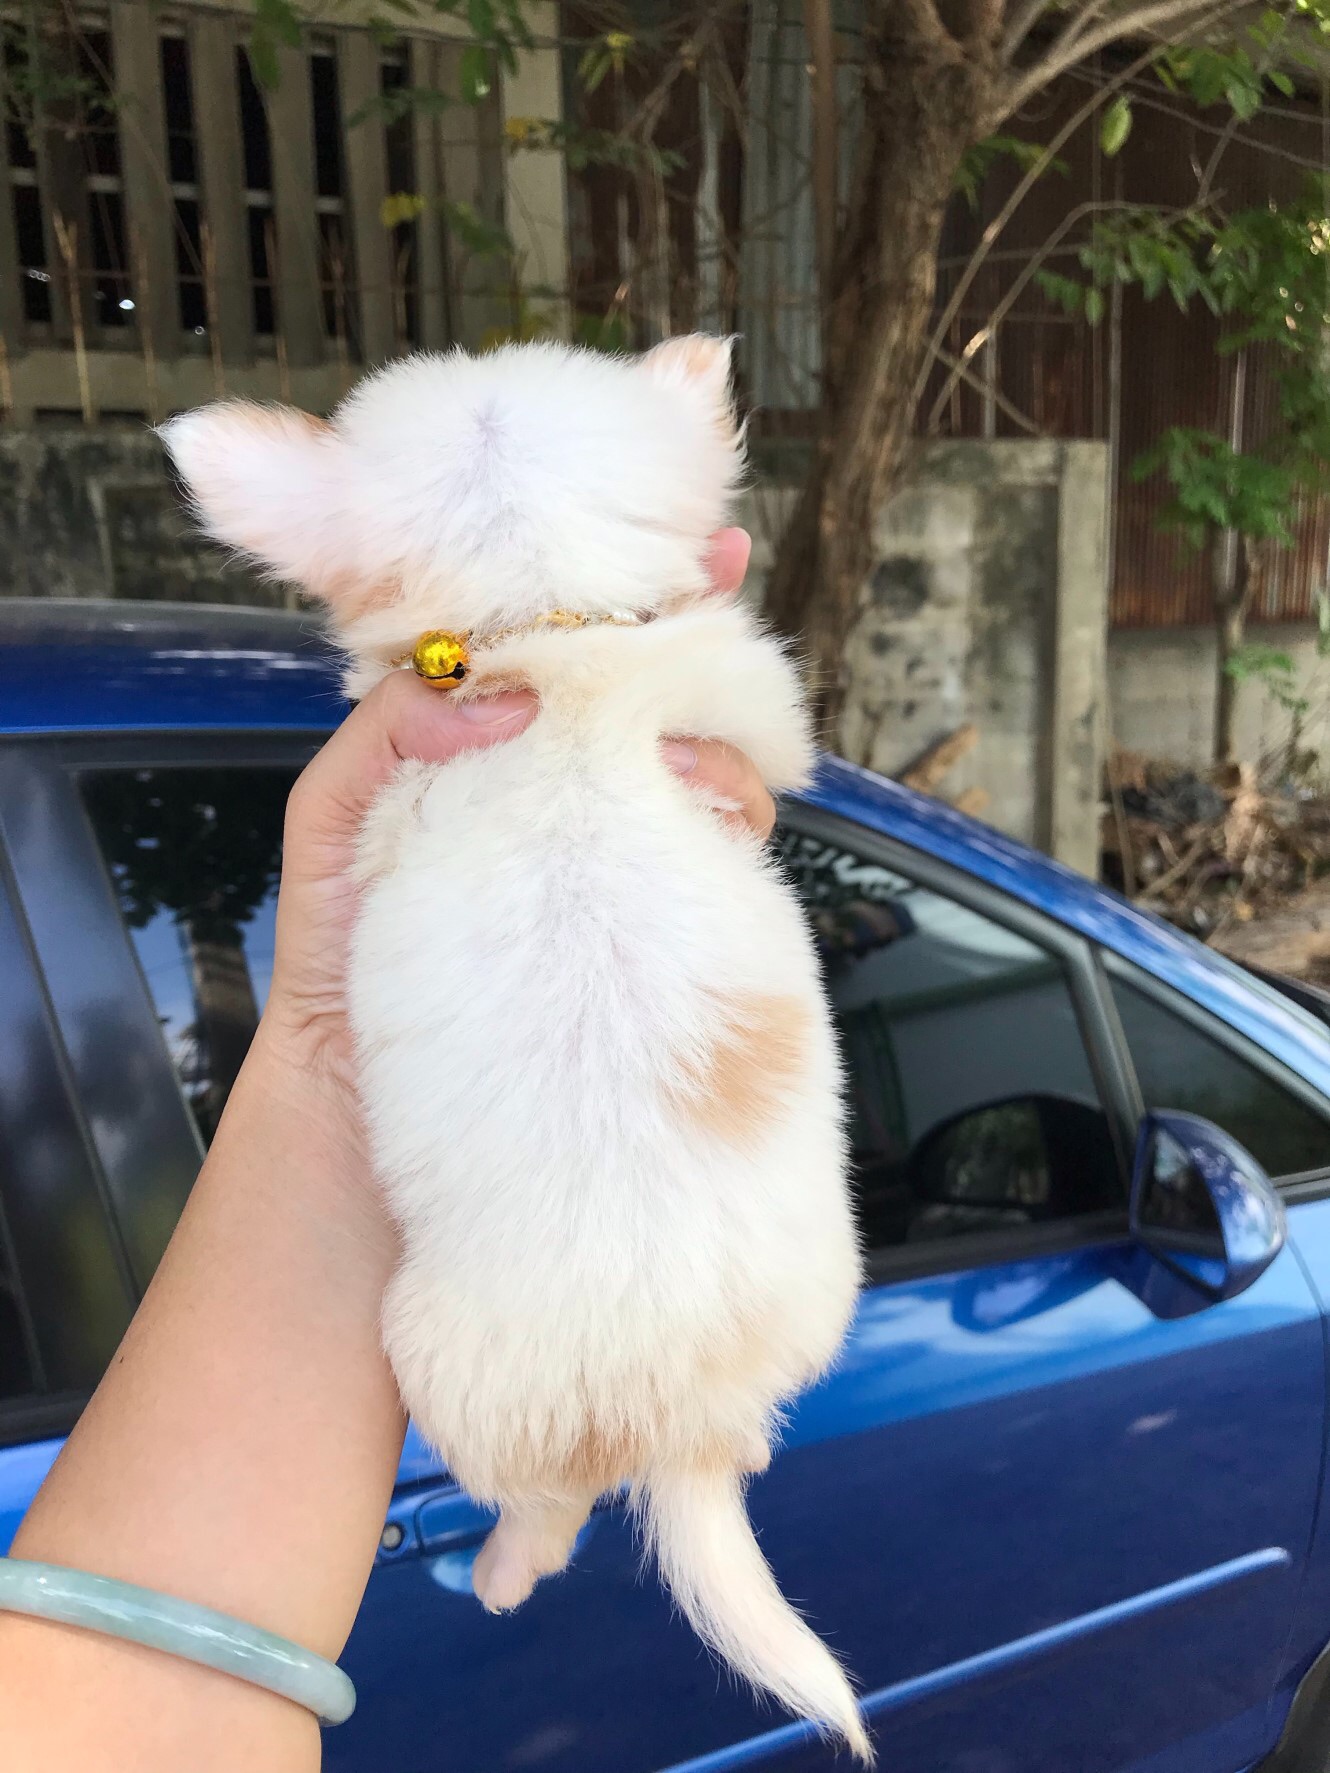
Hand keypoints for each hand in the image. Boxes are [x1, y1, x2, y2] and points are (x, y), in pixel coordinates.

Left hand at [264, 529, 774, 1088]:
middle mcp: (561, 786)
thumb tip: (502, 696)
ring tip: (697, 768)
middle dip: (704, 667)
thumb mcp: (332, 812)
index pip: (574, 649)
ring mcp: (605, 852)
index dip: (641, 597)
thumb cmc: (336, 942)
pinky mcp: (638, 918)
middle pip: (657, 701)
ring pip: (700, 772)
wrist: (363, 1081)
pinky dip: (726, 830)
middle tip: (717, 663)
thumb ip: (389, 728)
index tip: (714, 552)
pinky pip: (704, 859)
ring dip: (717, 752)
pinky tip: (720, 823)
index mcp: (492, 743)